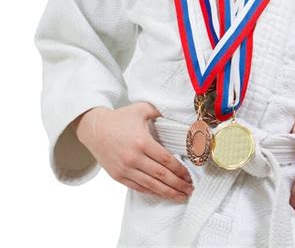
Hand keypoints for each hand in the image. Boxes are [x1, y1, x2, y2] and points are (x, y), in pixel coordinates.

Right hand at [74, 102, 193, 201]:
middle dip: (177, 184)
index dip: (179, 170)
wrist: (94, 129)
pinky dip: (152, 192)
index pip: (166, 160)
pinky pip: (138, 187)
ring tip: (180, 196)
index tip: (189, 175)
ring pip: (151, 185)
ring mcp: (125, 169)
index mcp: (142, 142)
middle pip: (161, 175)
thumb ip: (159, 111)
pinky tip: (162, 194)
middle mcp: (134, 158)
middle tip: (189, 190)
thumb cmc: (119, 118)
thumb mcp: (141, 109)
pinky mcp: (118, 176)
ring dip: (167, 192)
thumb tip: (175, 113)